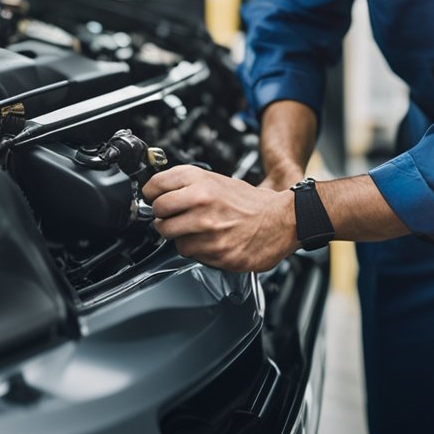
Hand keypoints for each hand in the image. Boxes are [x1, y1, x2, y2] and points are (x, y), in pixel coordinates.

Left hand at [142, 165, 299, 272]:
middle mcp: (201, 201)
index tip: (153, 198)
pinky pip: (189, 253)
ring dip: (178, 235)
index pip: (155, 186)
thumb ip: (187, 185)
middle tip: (173, 218)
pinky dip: (195, 250)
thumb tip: (158, 192)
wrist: (283, 220)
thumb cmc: (250, 202)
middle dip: (163, 217)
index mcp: (200, 180)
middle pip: (158, 212)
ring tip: (196, 231)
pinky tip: (209, 242)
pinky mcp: (216, 251)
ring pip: (170, 236)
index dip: (151, 194)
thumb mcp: (217, 180)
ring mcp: (208, 228)